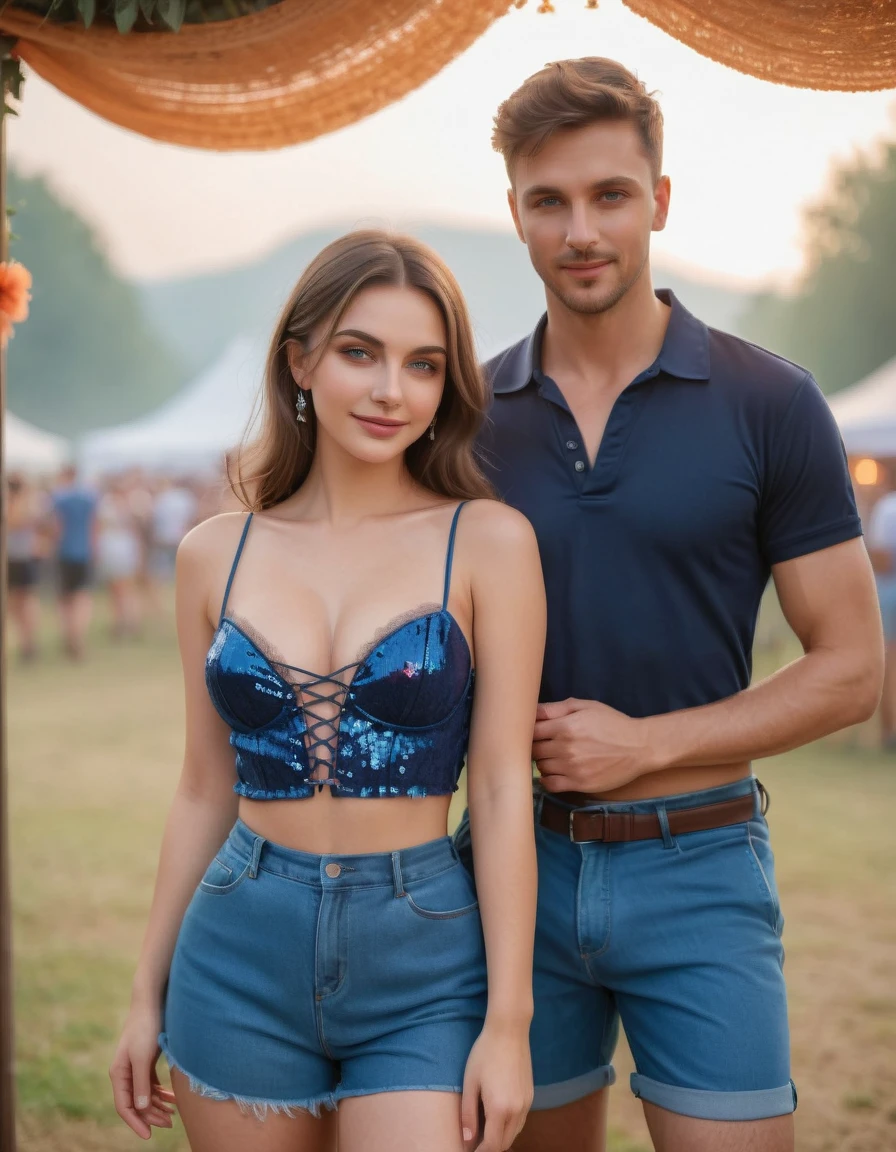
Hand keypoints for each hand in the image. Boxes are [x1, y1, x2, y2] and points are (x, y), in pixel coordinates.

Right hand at [109, 1007, 176, 1138]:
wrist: (152, 1001)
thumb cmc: (146, 1027)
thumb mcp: (143, 1056)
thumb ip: (141, 1083)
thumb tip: (140, 1108)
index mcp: (119, 1073)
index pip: (124, 1106)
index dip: (135, 1123)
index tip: (149, 1136)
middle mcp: (125, 1073)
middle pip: (136, 1103)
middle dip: (151, 1115)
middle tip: (170, 1123)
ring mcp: (136, 1067)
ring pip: (145, 1095)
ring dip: (158, 1106)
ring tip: (174, 1114)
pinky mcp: (146, 1060)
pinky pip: (152, 1084)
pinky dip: (161, 1092)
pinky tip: (173, 1098)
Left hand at [461, 1019, 532, 1150]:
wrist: (509, 1031)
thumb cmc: (485, 1054)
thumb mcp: (470, 1082)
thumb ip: (468, 1114)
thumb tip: (467, 1139)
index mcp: (499, 1109)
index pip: (492, 1145)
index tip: (469, 1150)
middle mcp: (517, 1110)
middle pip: (505, 1143)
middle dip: (490, 1148)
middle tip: (475, 1143)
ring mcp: (526, 1103)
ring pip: (515, 1133)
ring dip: (501, 1138)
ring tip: (484, 1132)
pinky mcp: (531, 1095)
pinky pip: (521, 1121)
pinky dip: (510, 1127)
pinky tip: (498, 1118)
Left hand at [533, 698, 654, 793]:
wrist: (639, 747)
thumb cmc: (612, 723)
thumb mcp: (586, 707)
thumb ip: (557, 708)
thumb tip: (532, 710)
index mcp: (564, 726)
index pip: (531, 731)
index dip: (528, 731)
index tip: (531, 732)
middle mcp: (565, 748)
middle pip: (533, 750)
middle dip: (534, 747)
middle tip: (542, 745)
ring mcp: (572, 768)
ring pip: (541, 768)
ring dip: (542, 762)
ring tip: (552, 757)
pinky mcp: (579, 783)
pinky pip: (551, 785)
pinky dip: (548, 780)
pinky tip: (554, 773)